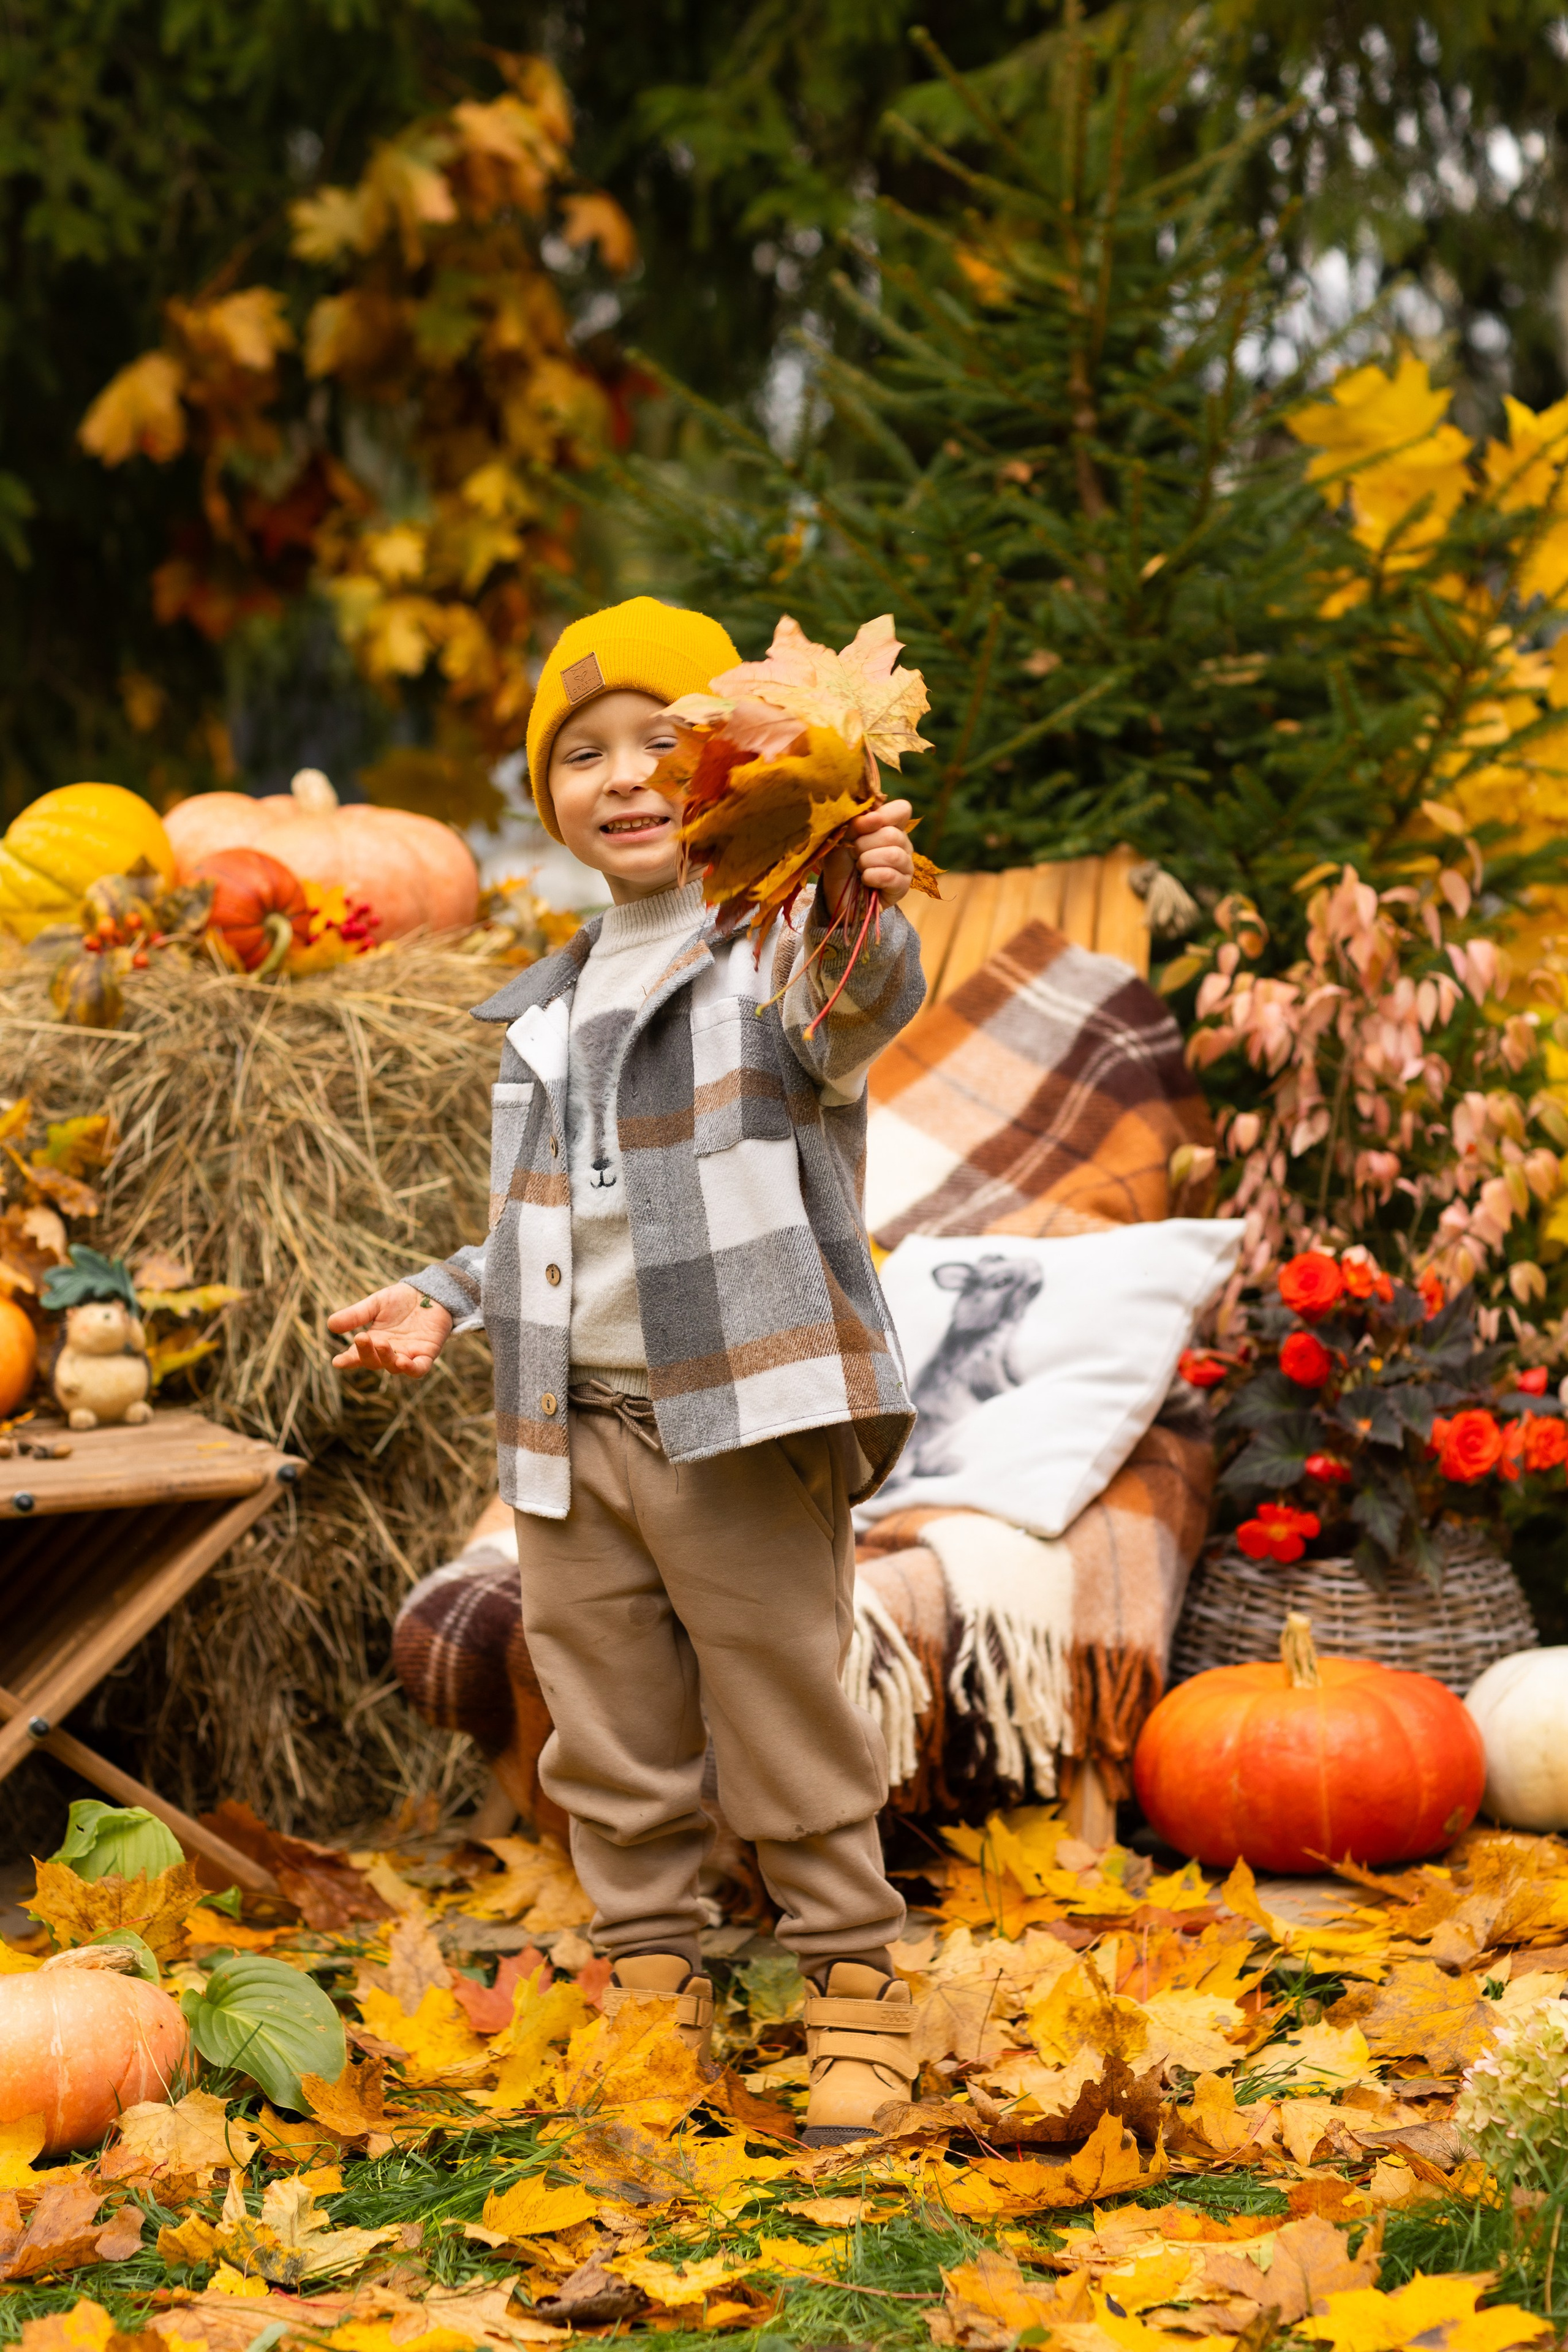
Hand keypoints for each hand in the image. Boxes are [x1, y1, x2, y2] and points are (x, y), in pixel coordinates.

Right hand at [328, 1283, 452, 1376]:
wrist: (430, 1292)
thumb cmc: (402, 1299)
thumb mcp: (375, 1304)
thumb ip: (356, 1315)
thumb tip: (330, 1325)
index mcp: (374, 1341)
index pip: (358, 1355)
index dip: (348, 1360)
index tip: (337, 1362)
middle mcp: (389, 1352)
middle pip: (375, 1362)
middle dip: (366, 1353)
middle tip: (361, 1337)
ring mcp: (408, 1354)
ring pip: (394, 1367)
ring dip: (387, 1359)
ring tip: (381, 1344)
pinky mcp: (427, 1354)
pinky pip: (419, 1369)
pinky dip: (411, 1369)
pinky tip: (403, 1362)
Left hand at [819, 798, 915, 916]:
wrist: (836, 895)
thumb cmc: (841, 863)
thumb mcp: (841, 838)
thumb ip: (855, 824)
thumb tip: (874, 817)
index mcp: (890, 827)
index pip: (902, 810)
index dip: (883, 815)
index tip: (861, 826)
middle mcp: (903, 844)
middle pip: (892, 835)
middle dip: (864, 845)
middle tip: (853, 854)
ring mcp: (905, 865)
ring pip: (894, 855)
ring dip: (867, 861)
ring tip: (859, 868)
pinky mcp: (903, 886)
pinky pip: (891, 876)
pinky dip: (872, 877)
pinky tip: (865, 880)